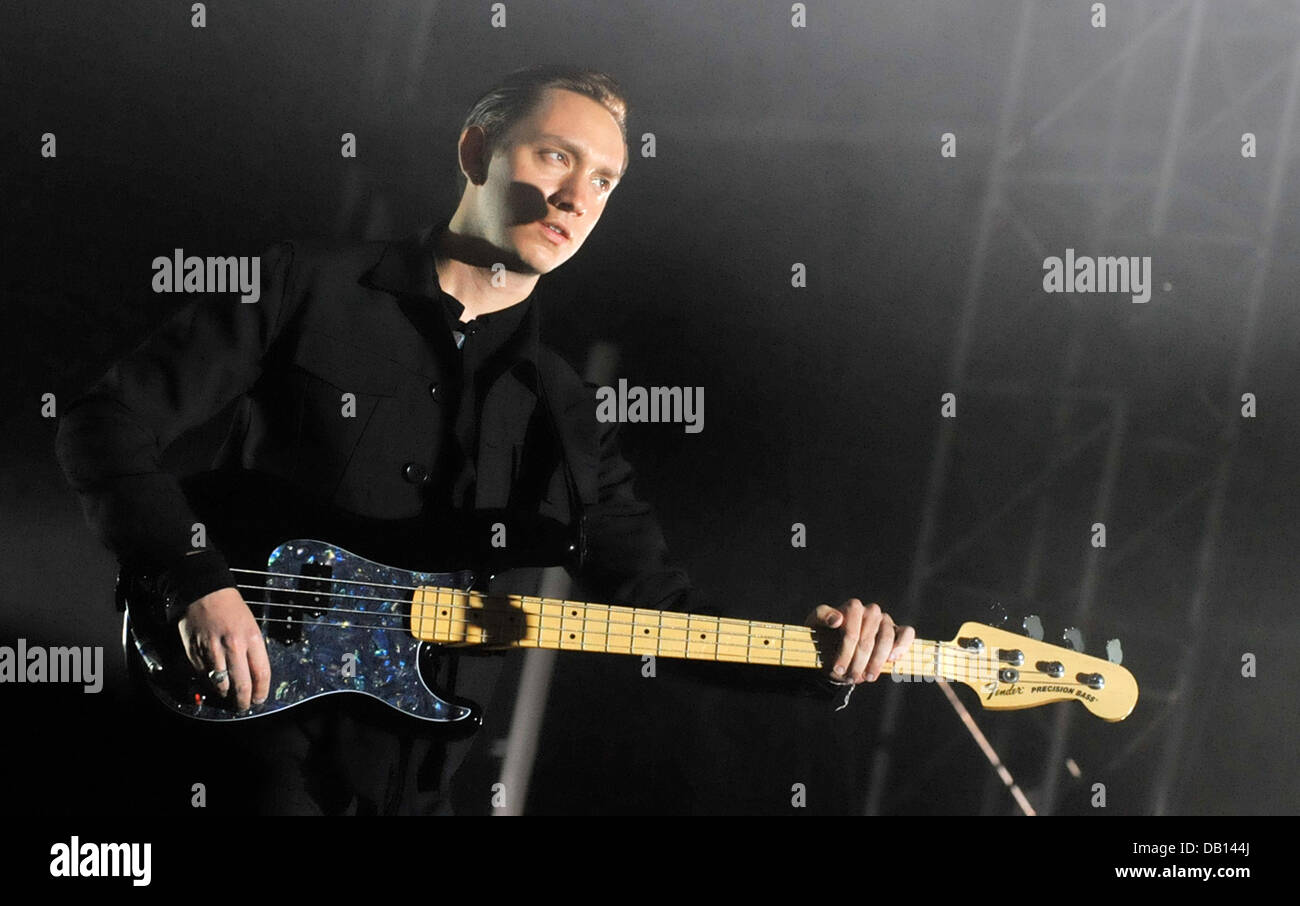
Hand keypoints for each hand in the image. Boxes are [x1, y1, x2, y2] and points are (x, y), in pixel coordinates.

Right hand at [178, 586, 270, 710]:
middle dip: (244, 701)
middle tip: (243, 706)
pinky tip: (214, 683)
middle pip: (242, 685)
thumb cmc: (231, 609)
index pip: (262, 674)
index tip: (259, 700)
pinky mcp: (195, 653)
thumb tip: (254, 677)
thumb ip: (252, 651)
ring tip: (228, 697)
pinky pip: (204, 677)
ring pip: (221, 685)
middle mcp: (234, 647)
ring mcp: (213, 651)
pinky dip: (210, 684)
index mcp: (252, 639)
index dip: (261, 692)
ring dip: (226, 695)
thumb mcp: (251, 626)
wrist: (204, 593)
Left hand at [805, 598, 914, 683]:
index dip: (846, 648)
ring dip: (877, 660)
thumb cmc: (824, 636)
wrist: (834, 652)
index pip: (854, 624)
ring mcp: (885, 621)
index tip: (837, 667)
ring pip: (887, 637)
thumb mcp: (815, 624)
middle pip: (868, 636)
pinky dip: (902, 645)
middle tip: (850, 677)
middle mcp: (870, 611)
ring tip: (868, 676)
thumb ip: (822, 616)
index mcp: (852, 607)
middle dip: (859, 660)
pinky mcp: (897, 632)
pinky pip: (907, 633)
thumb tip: (838, 619)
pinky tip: (892, 659)